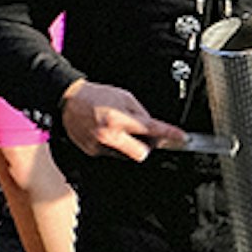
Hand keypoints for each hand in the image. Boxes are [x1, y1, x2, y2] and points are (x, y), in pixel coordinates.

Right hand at [62, 79, 183, 160]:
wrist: (69, 100)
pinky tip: (107, 133)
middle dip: (147, 146)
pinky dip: (115, 146)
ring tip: (119, 130)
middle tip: (145, 136)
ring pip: (127, 156)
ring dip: (130, 146)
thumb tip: (153, 126)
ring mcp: (100, 145)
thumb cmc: (96, 96)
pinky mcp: (92, 151)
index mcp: (120, 119)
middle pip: (141, 153)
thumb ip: (140, 113)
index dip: (170, 135)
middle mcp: (110, 135)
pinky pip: (112, 154)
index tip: (182, 138)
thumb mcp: (124, 97)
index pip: (152, 129)